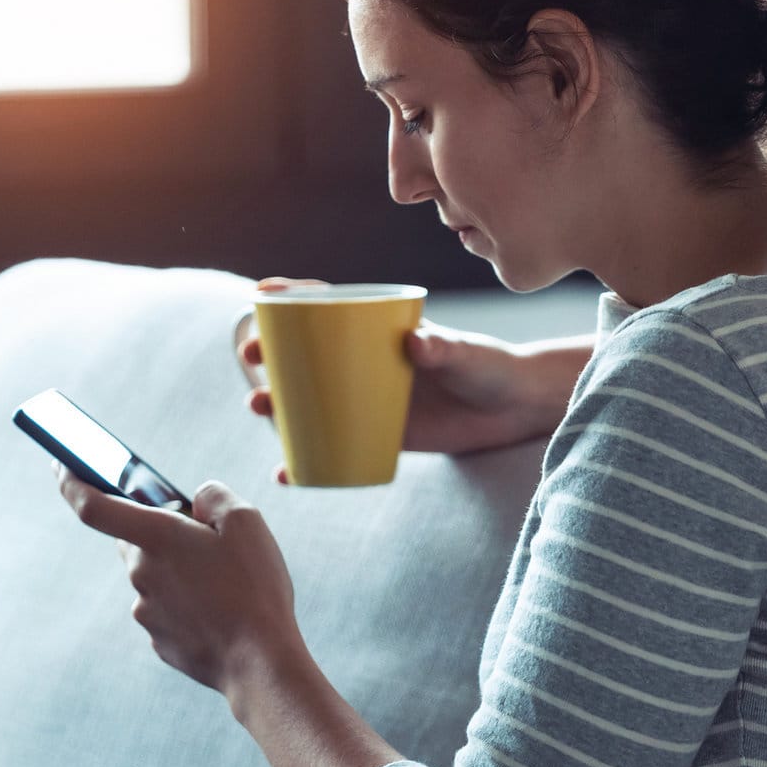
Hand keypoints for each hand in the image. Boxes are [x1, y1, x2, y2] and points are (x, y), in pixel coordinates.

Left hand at [55, 463, 302, 697]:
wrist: (260, 663)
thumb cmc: (254, 589)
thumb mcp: (247, 522)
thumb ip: (213, 497)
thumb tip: (195, 501)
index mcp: (156, 538)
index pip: (93, 506)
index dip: (71, 483)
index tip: (59, 466)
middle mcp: (141, 574)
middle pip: (135, 542)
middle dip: (161, 536)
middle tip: (204, 542)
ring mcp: (147, 612)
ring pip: (154, 579)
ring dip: (180, 574)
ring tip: (226, 586)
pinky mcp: (159, 641)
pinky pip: (167, 612)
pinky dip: (188, 607)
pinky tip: (220, 613)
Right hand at [239, 278, 544, 483]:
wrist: (514, 410)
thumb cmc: (491, 368)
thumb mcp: (466, 355)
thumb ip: (444, 348)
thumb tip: (416, 345)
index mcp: (380, 330)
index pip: (329, 305)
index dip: (292, 297)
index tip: (261, 294)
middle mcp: (365, 362)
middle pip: (306, 353)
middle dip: (270, 352)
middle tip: (252, 357)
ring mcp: (368, 399)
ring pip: (310, 400)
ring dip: (277, 404)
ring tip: (260, 407)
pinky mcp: (379, 435)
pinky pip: (334, 447)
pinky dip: (308, 461)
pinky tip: (287, 472)